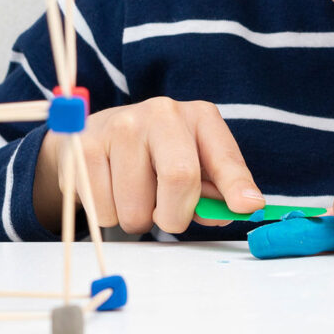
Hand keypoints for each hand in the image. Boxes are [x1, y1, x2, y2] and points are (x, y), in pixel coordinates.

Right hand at [33, 97, 263, 234]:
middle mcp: (163, 113)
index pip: (223, 156)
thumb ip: (216, 192)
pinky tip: (111, 190)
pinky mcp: (85, 148)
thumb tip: (236, 209)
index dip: (236, 185)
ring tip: (135, 195)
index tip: (247, 206)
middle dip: (175, 215)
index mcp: (199, 117)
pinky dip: (110, 216)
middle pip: (179, 178)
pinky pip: (104, 211)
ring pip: (136, 208)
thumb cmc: (158, 156)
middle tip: (166, 216)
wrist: (99, 135)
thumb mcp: (195, 164)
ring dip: (138, 219)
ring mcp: (121, 126)